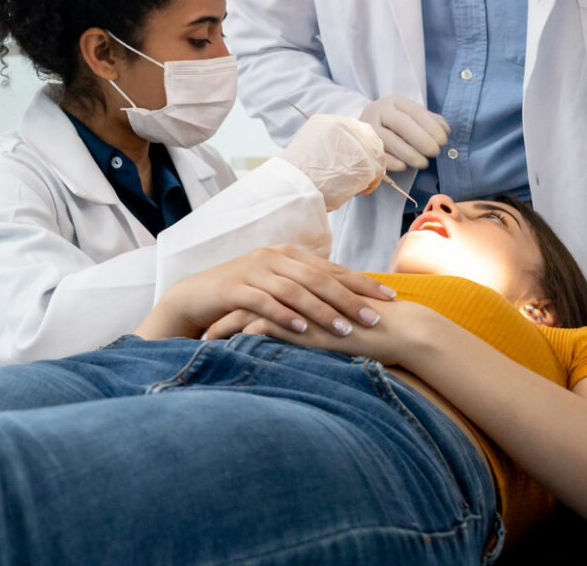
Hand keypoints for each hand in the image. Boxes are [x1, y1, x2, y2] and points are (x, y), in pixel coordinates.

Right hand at [137, 244, 395, 340]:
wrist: (196, 296)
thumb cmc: (244, 295)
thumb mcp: (276, 286)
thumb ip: (306, 287)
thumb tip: (349, 300)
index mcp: (288, 255)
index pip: (332, 268)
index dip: (362, 282)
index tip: (390, 298)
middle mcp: (273, 258)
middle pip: (319, 278)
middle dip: (350, 299)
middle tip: (376, 318)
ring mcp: (253, 271)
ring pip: (295, 290)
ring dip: (322, 311)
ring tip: (345, 331)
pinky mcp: (235, 288)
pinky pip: (264, 302)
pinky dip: (284, 316)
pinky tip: (302, 330)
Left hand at [222, 298, 453, 368]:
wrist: (397, 330)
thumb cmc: (372, 331)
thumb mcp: (335, 326)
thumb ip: (315, 321)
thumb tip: (297, 331)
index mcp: (302, 289)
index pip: (260, 292)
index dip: (237, 306)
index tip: (215, 318)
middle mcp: (295, 291)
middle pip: (246, 298)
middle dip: (220, 314)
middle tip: (197, 330)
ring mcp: (296, 303)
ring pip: (248, 312)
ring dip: (224, 328)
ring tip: (202, 344)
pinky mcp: (301, 320)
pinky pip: (261, 328)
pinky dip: (240, 339)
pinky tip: (225, 351)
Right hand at [279, 114, 388, 209]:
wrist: (293, 187)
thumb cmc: (298, 176)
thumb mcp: (311, 147)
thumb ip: (332, 145)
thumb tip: (349, 155)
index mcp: (327, 121)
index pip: (357, 130)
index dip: (360, 148)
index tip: (355, 162)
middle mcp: (342, 126)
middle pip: (370, 139)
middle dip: (369, 159)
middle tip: (360, 175)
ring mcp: (354, 143)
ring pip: (376, 156)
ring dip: (369, 173)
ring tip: (355, 185)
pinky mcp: (364, 162)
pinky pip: (377, 173)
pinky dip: (370, 184)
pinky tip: (356, 191)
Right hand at [359, 96, 449, 171]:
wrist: (358, 129)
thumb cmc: (392, 124)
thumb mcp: (409, 116)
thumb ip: (429, 120)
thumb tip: (444, 130)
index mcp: (394, 102)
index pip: (415, 111)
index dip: (431, 127)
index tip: (443, 141)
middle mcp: (379, 111)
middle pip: (401, 123)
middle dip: (421, 139)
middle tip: (434, 153)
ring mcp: (367, 127)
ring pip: (388, 140)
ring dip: (408, 153)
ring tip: (423, 163)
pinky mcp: (361, 144)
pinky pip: (376, 154)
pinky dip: (391, 162)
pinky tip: (403, 167)